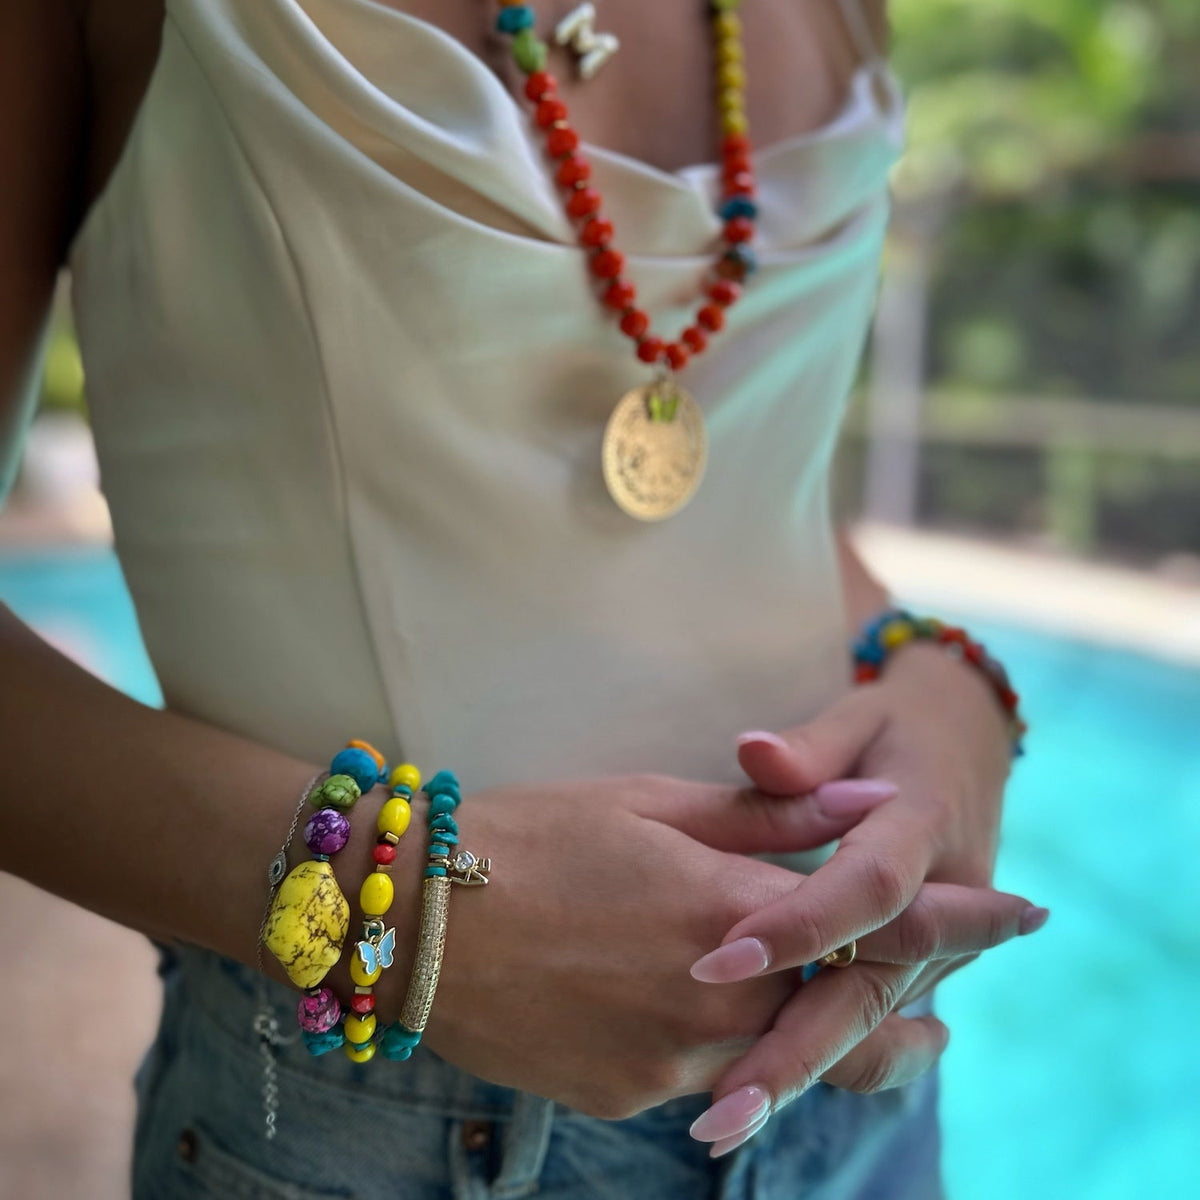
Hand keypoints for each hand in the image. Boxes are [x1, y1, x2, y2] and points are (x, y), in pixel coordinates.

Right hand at [394, 772, 907, 1119]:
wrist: (414, 925)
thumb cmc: (530, 835)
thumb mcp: (648, 802)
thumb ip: (768, 816)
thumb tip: (868, 804)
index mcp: (727, 910)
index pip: (875, 919)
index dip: (957, 919)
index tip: (1020, 914)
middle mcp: (714, 999)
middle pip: (853, 1015)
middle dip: (914, 1006)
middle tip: (949, 1009)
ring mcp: (671, 1062)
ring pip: (788, 1059)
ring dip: (836, 1042)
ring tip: (878, 1037)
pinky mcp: (627, 1097)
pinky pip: (711, 1079)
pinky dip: (741, 1053)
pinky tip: (732, 1028)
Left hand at [686, 641, 1046, 1153]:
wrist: (968, 749)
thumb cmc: (896, 730)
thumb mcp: (858, 721)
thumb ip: (808, 749)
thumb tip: (753, 751)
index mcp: (922, 826)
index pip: (866, 888)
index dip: (800, 925)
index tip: (723, 956)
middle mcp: (942, 899)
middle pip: (870, 986)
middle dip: (795, 1046)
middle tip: (722, 1099)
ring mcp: (940, 945)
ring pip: (869, 1019)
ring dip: (801, 1067)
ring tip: (721, 1115)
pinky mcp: (923, 968)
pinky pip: (872, 1019)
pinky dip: (823, 1054)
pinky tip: (755, 1091)